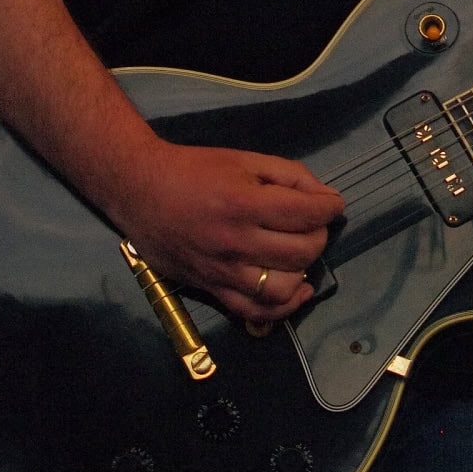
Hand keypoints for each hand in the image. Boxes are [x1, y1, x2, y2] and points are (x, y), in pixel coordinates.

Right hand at [121, 140, 343, 322]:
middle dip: (319, 234)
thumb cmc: (194, 170)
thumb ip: (289, 176)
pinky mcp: (211, 290)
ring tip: (299, 252)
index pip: (306, 214)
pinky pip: (255, 312)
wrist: (139, 191)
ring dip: (303, 269)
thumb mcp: (244, 159)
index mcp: (243, 202)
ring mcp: (222, 272)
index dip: (330, 207)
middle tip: (312, 222)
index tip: (332, 204)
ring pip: (284, 287)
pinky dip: (283, 306)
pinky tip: (295, 289)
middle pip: (301, 251)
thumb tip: (324, 198)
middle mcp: (234, 242)